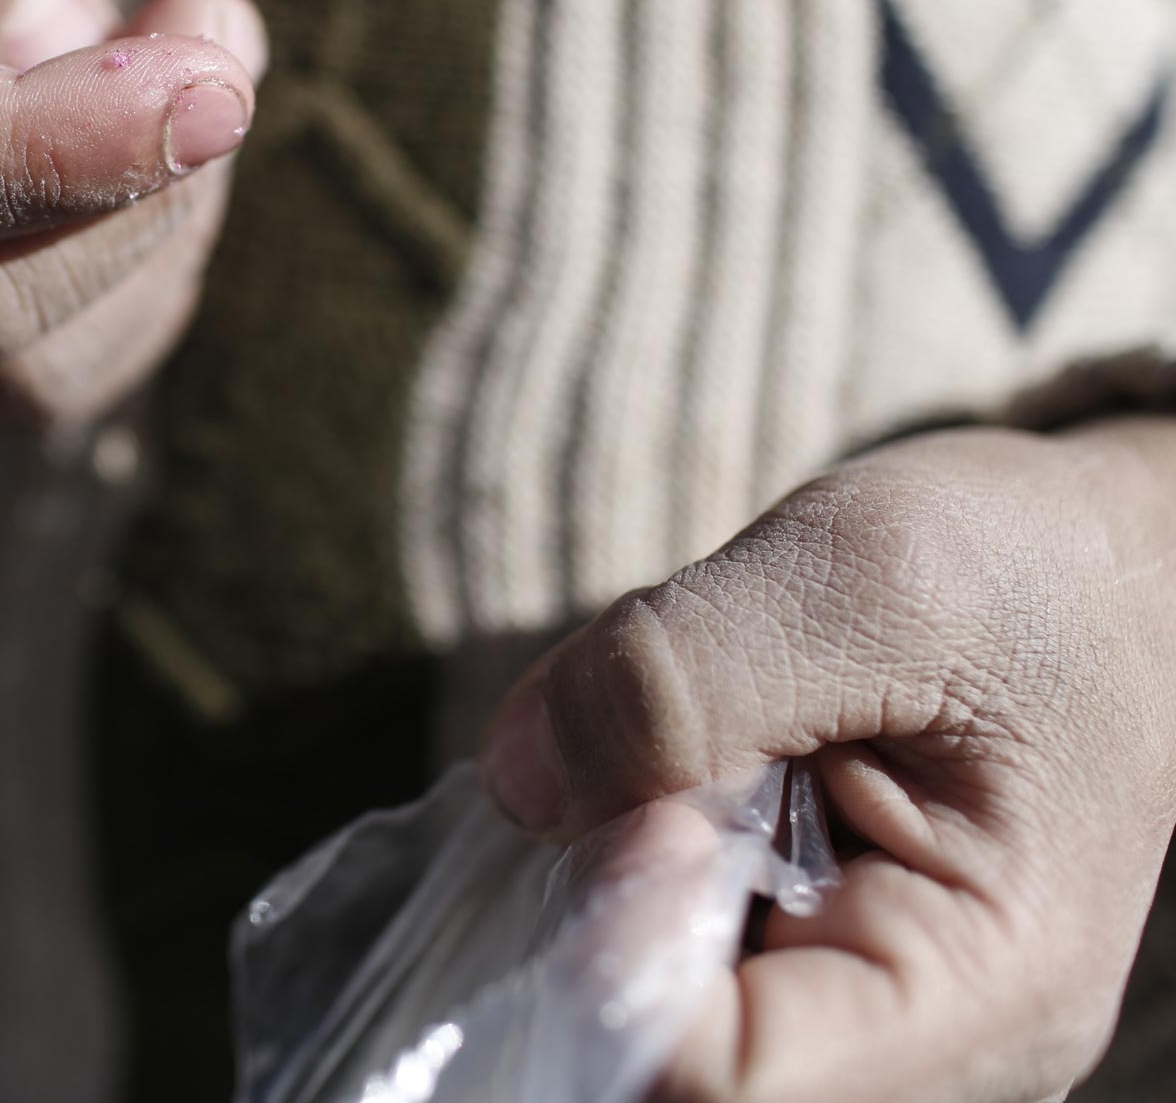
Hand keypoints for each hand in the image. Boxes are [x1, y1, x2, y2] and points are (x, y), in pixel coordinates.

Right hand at [0, 0, 265, 424]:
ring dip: (157, 238)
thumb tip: (60, 41)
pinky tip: (145, 172)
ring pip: (20, 372)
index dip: (52, 147)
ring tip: (190, 82)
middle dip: (136, 188)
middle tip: (224, 41)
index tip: (212, 80)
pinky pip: (40, 391)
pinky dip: (138, 288)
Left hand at [480, 421, 1175, 1101]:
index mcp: (980, 985)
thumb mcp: (853, 577)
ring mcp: (860, 1010)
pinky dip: (625, 858)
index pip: (726, 1074)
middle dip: (608, 906)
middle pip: (674, 1060)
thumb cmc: (1019, 569)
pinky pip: (668, 955)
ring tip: (677, 746)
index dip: (627, 947)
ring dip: (611, 869)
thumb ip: (678, 679)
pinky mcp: (803, 957)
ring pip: (653, 1005)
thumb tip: (519, 781)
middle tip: (635, 759)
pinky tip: (663, 771)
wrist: (1094, 561)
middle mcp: (927, 1044)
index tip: (635, 804)